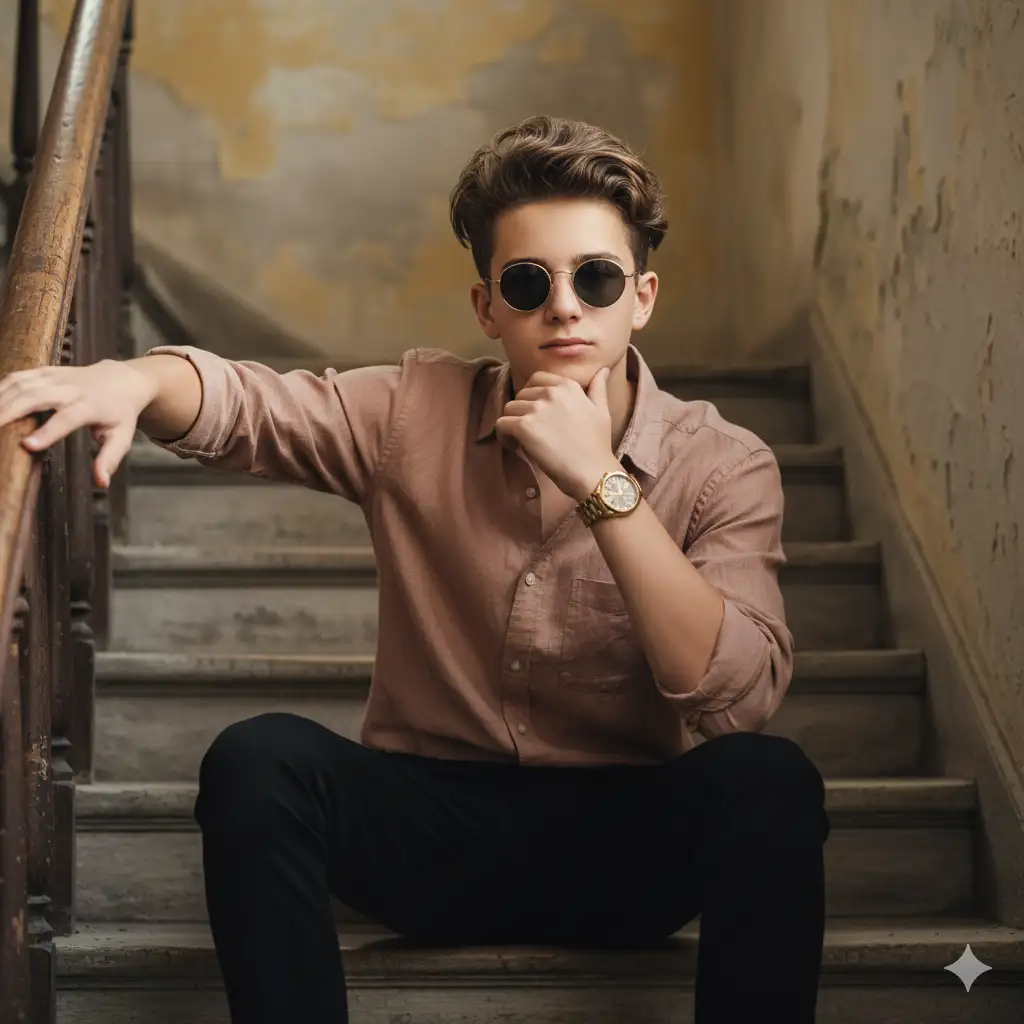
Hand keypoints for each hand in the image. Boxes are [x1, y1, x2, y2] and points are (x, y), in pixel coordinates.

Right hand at [0, 359, 156, 487]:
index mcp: (90, 407)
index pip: (66, 419)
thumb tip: (101, 483)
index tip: (27, 445)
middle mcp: (71, 389)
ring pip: (22, 385)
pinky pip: (18, 377)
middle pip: (35, 397)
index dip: (47, 432)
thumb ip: (109, 459)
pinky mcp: (45, 372)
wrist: (121, 381)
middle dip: (9, 412)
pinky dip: (0, 389)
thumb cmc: (120, 414)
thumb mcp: (122, 437)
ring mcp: (56, 377)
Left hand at [494, 367, 620, 500]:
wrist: (593, 471)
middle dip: (522, 412)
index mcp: (568, 386)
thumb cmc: (598, 445)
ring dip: (512, 424)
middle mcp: (551, 392)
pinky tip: (515, 447)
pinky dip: (504, 436)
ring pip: (509, 409)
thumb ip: (598, 388)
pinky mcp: (524, 426)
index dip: (532, 396)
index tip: (537, 414)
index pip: (536, 379)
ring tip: (522, 441)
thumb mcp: (602, 411)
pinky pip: (501, 424)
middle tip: (530, 432)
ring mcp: (537, 408)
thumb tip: (603, 370)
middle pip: (521, 395)